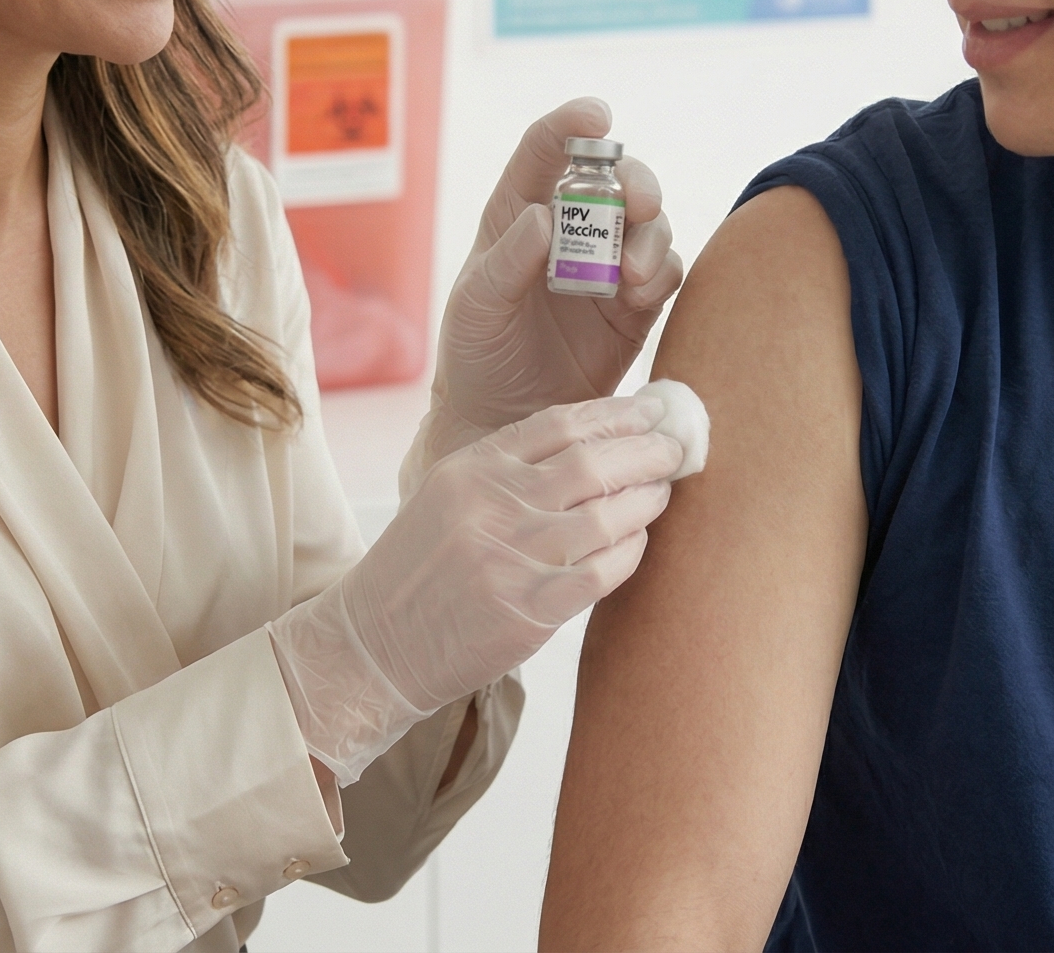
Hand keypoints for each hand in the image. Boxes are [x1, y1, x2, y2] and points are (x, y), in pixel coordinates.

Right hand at [270, 395, 681, 782]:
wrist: (376, 642)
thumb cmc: (422, 565)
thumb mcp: (449, 492)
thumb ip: (509, 465)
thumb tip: (592, 441)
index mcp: (472, 468)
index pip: (559, 423)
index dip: (615, 413)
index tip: (650, 411)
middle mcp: (493, 505)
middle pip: (591, 461)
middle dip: (646, 449)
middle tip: (677, 445)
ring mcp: (512, 558)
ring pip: (605, 512)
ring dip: (648, 497)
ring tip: (666, 488)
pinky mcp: (529, 611)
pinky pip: (602, 571)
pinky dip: (632, 550)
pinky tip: (642, 539)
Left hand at [408, 100, 685, 488]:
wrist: (503, 424)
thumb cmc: (477, 357)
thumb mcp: (476, 308)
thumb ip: (508, 261)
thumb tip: (545, 216)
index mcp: (518, 216)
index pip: (546, 153)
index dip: (571, 125)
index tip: (596, 114)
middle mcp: (569, 234)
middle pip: (615, 182)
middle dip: (634, 181)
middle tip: (638, 203)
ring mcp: (606, 269)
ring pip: (648, 225)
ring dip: (650, 236)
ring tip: (632, 276)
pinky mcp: (634, 309)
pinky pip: (665, 274)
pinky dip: (662, 274)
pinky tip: (639, 296)